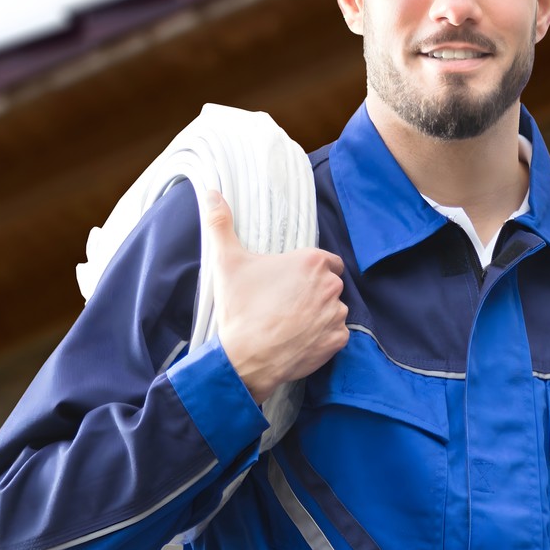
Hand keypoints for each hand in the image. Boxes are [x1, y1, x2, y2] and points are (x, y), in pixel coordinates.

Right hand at [200, 187, 348, 404]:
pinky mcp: (339, 340)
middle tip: (285, 304)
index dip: (309, 272)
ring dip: (319, 315)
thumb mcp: (227, 261)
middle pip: (330, 285)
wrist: (246, 357)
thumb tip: (210, 192)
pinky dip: (322, 337)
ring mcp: (338, 314)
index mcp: (312, 261)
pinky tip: (300, 339)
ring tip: (290, 323)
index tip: (290, 282)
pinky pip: (336, 334)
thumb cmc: (240, 308)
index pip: (325, 261)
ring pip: (333, 310)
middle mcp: (332, 285)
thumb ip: (220, 224)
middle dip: (313, 293)